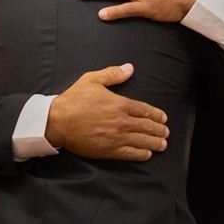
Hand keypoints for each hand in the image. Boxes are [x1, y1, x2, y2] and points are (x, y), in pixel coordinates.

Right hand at [45, 64, 168, 160]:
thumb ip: (113, 74)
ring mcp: (116, 137)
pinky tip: (146, 155)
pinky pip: (129, 153)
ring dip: (154, 143)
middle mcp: (121, 121)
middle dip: (159, 130)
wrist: (57, 121)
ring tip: (162, 145)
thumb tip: (130, 68)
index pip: (144, 110)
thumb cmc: (74, 99)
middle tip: (166, 133)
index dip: (156, 115)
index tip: (163, 118)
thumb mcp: (92, 79)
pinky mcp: (108, 150)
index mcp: (120, 104)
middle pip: (146, 126)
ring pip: (141, 141)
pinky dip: (140, 154)